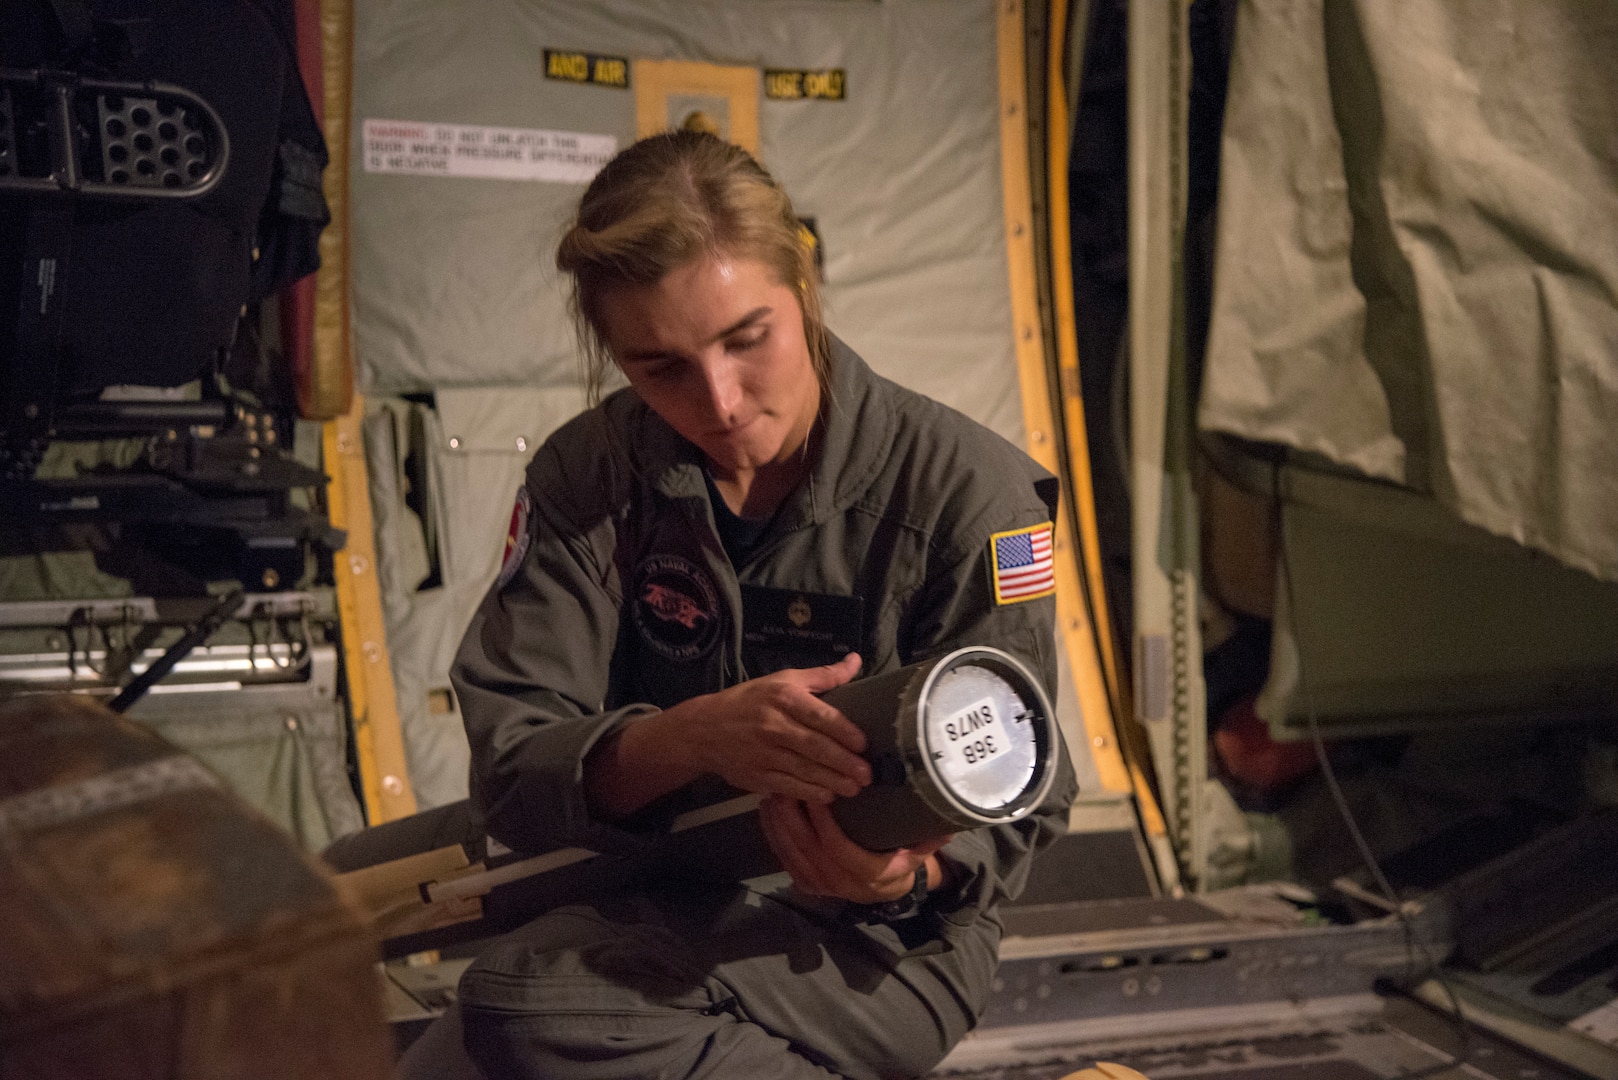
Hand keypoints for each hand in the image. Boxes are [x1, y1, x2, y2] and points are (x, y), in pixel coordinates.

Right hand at [666, 652, 870, 803]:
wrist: (705, 729)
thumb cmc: (751, 700)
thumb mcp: (783, 680)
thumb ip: (823, 675)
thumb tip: (855, 660)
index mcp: (784, 698)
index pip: (820, 716)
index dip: (844, 732)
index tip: (863, 744)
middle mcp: (774, 726)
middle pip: (815, 746)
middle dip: (844, 762)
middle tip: (867, 774)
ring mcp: (764, 753)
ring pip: (804, 770)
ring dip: (832, 781)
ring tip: (854, 788)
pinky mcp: (756, 776)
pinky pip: (788, 786)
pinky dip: (809, 793)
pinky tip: (828, 795)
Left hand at [757, 795, 951, 903]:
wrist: (881, 894)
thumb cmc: (897, 865)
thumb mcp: (916, 855)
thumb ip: (929, 840)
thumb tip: (951, 824)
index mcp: (864, 874)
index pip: (837, 846)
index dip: (824, 820)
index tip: (820, 791)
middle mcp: (836, 882)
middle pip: (806, 845)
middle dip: (792, 814)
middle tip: (787, 781)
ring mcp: (817, 884)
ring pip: (789, 850)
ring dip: (778, 820)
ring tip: (773, 788)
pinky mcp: (802, 882)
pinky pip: (782, 856)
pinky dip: (772, 832)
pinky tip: (767, 808)